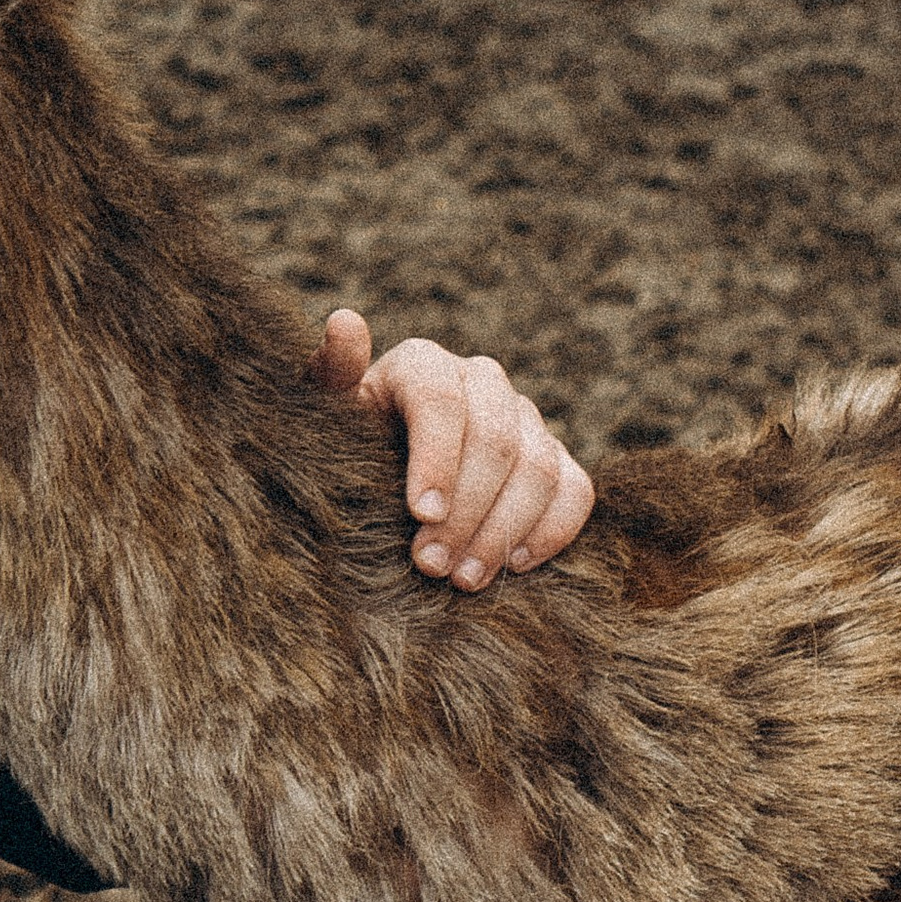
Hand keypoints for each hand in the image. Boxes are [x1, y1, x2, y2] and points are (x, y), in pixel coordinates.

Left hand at [315, 311, 592, 590]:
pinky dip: (552, 530)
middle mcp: (480, 381)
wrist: (378, 470)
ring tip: (464, 579)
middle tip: (432, 566)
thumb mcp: (325, 412)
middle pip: (495, 439)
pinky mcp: (553, 457)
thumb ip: (331, 373)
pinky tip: (514, 566)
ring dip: (504, 530)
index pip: (440, 399)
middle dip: (466, 510)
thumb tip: (346, 322)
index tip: (421, 514)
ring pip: (539, 467)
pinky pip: (575, 489)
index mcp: (422, 364)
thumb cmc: (346, 441)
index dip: (437, 458)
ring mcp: (523, 417)